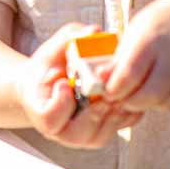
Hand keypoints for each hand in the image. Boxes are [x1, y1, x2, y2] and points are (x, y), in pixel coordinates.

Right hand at [14, 23, 143, 149]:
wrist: (50, 84)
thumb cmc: (50, 65)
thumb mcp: (54, 47)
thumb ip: (70, 39)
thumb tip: (95, 31)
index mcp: (39, 109)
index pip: (49, 118)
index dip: (59, 105)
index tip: (64, 84)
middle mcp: (59, 130)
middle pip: (78, 132)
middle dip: (94, 110)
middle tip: (104, 91)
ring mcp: (80, 137)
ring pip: (98, 135)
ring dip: (112, 113)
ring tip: (119, 92)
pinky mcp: (99, 136)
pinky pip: (114, 131)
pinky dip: (125, 115)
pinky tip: (129, 96)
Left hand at [103, 0, 169, 110]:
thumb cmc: (162, 22)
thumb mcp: (136, 31)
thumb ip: (119, 58)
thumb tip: (98, 81)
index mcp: (154, 37)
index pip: (130, 73)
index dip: (115, 89)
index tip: (107, 92)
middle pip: (153, 94)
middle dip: (133, 103)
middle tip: (123, 100)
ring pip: (169, 102)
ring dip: (151, 104)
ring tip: (143, 93)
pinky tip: (163, 91)